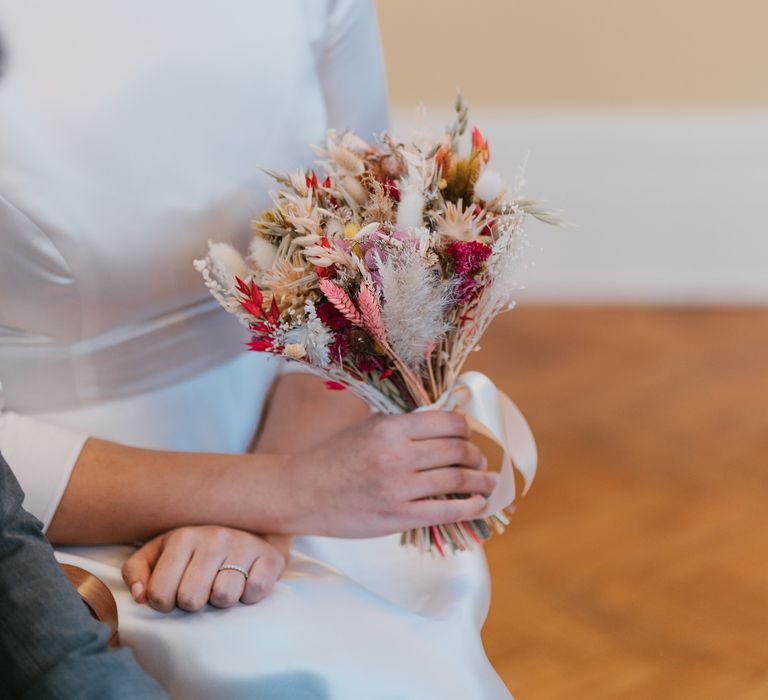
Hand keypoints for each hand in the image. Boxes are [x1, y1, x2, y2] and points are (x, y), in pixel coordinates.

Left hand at [122, 526, 285, 612]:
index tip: (173, 595)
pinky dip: (249, 597)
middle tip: (199, 592)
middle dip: (193, 604)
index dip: (164, 605)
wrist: (246, 530)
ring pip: (224, 596)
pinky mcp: (269, 557)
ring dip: (221, 601)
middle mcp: (214, 537)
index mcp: (182, 537)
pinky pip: (255, 591)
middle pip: (190, 599)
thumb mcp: (160, 553)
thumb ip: (137, 571)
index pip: (159, 594)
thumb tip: (139, 596)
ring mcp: (243, 545)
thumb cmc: (195, 551)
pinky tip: (244, 585)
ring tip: (221, 586)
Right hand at [285, 410, 496, 537]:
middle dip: (476, 455)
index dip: (465, 428)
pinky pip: (446, 510)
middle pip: (457, 450)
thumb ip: (403, 425)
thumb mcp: (367, 427)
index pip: (448, 422)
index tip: (469, 435)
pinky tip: (478, 503)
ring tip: (489, 481)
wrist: (301, 492)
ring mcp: (398, 488)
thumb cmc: (333, 456)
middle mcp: (397, 455)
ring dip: (481, 481)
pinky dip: (469, 506)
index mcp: (390, 428)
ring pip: (457, 480)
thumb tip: (444, 423)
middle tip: (481, 460)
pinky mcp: (397, 516)